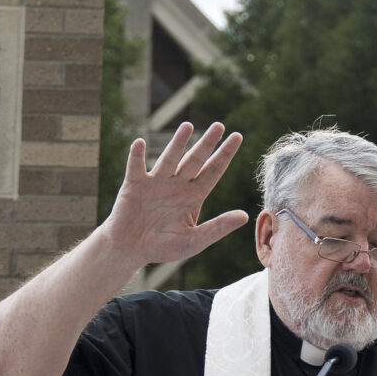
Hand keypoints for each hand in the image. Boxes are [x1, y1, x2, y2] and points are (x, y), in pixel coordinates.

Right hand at [101, 122, 248, 266]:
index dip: (225, 154)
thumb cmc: (162, 247)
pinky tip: (140, 143)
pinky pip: (136, 167)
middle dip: (206, 143)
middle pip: (195, 159)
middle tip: (219, 125)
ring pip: (169, 158)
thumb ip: (218, 227)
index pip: (213, 170)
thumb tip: (245, 216)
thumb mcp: (194, 240)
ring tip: (188, 126)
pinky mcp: (134, 185)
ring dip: (178, 142)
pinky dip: (137, 156)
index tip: (237, 137)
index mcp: (193, 195)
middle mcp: (177, 184)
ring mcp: (156, 182)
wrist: (130, 250)